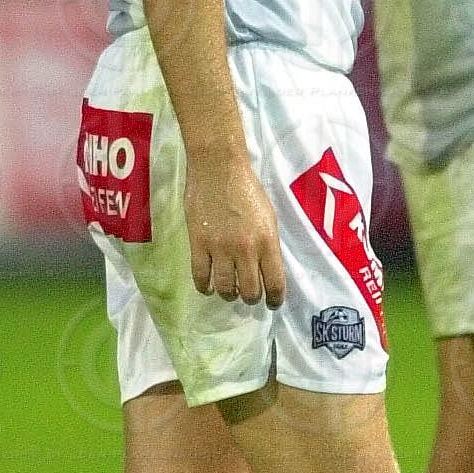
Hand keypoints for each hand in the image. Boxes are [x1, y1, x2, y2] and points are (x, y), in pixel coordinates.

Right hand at [184, 158, 285, 307]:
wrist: (218, 169)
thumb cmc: (248, 189)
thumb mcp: (269, 217)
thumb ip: (268, 245)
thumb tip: (266, 269)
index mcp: (267, 241)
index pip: (274, 283)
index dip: (274, 299)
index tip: (272, 303)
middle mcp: (246, 249)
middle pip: (249, 291)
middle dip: (251, 297)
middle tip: (248, 294)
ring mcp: (220, 248)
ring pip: (225, 288)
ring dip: (229, 294)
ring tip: (229, 291)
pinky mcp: (199, 244)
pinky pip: (201, 277)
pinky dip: (205, 287)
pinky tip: (208, 287)